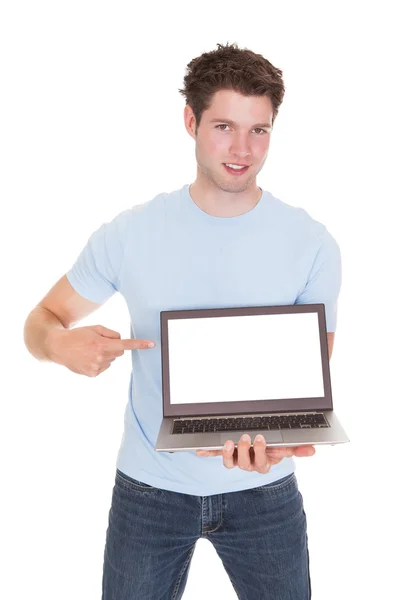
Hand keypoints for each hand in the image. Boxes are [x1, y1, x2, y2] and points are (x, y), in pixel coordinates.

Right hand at [47, 324, 154, 376]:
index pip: (125, 344)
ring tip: (90, 351)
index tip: (152, 344)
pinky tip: (87, 358)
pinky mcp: (92, 374)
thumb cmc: (78, 335)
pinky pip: (104, 367)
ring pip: (111, 360)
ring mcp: (96, 367)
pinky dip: (99, 362)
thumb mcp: (95, 328)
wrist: (58, 347)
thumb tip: (121, 342)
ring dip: (105, 355)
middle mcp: (100, 357)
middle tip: (98, 343)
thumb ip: (111, 333)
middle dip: (113, 347)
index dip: (140, 344)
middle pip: (119, 352)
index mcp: (102, 344)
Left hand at [196, 434, 314, 473]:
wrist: (259, 447)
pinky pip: (214, 455)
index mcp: (264, 463)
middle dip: (245, 450)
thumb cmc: (272, 447)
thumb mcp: (285, 446)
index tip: (260, 439)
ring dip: (228, 453)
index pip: (262, 463)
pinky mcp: (224, 454)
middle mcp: (249, 464)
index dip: (260, 453)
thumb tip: (314, 450)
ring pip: (230, 463)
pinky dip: (206, 453)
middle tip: (246, 436)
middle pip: (245, 464)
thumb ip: (299, 448)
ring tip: (228, 441)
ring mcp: (236, 460)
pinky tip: (198, 450)